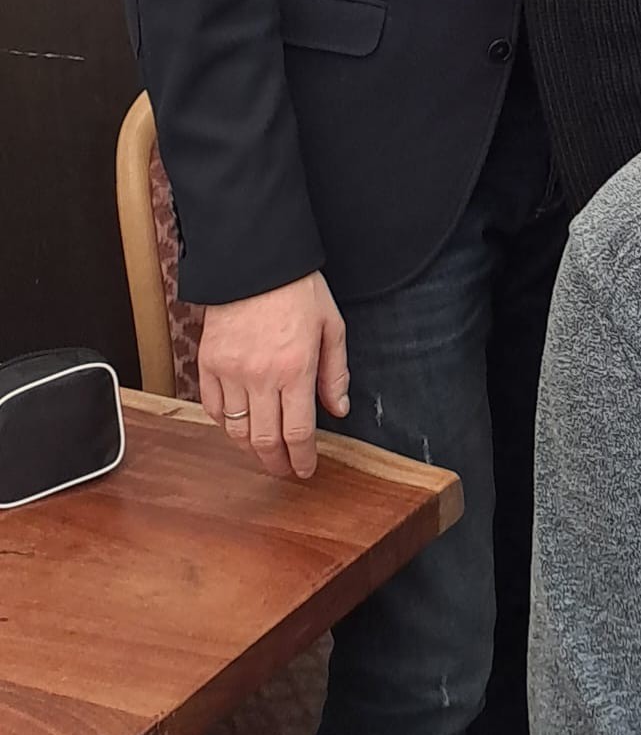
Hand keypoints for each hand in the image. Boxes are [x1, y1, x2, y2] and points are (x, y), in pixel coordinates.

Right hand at [198, 272, 348, 480]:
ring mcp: (230, 372)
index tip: (306, 470)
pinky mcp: (208, 365)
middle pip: (264, 441)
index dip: (302, 458)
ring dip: (251, 448)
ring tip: (265, 451)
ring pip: (236, 430)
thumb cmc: (299, 290)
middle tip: (285, 470)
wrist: (256, 264)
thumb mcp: (332, 326)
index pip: (298, 432)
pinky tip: (241, 423)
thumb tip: (339, 410)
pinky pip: (214, 409)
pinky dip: (226, 423)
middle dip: (276, 463)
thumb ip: (335, 372)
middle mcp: (261, 377)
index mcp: (296, 368)